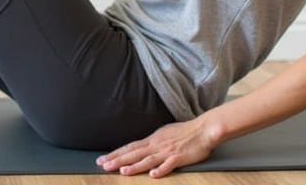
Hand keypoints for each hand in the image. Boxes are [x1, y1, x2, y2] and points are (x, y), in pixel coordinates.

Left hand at [96, 118, 217, 177]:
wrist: (203, 129)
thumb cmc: (185, 131)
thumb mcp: (164, 133)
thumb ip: (152, 142)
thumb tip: (141, 146)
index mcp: (152, 139)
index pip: (130, 147)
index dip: (116, 153)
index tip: (103, 158)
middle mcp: (156, 145)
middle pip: (134, 153)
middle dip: (118, 160)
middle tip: (103, 165)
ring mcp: (167, 152)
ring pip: (147, 160)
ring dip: (134, 166)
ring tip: (122, 171)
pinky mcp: (179, 158)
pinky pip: (168, 165)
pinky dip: (160, 170)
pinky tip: (152, 175)